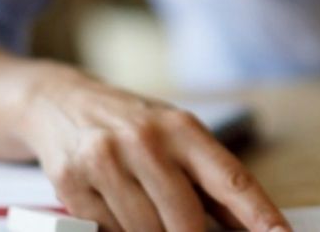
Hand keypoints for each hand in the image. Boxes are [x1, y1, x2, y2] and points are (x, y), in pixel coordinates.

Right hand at [19, 71, 287, 231]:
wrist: (59, 101)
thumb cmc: (133, 124)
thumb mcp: (177, 137)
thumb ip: (212, 182)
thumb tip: (256, 226)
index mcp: (183, 128)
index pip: (231, 180)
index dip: (260, 215)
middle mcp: (145, 141)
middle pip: (185, 220)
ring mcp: (105, 161)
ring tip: (149, 215)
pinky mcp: (71, 183)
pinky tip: (117, 210)